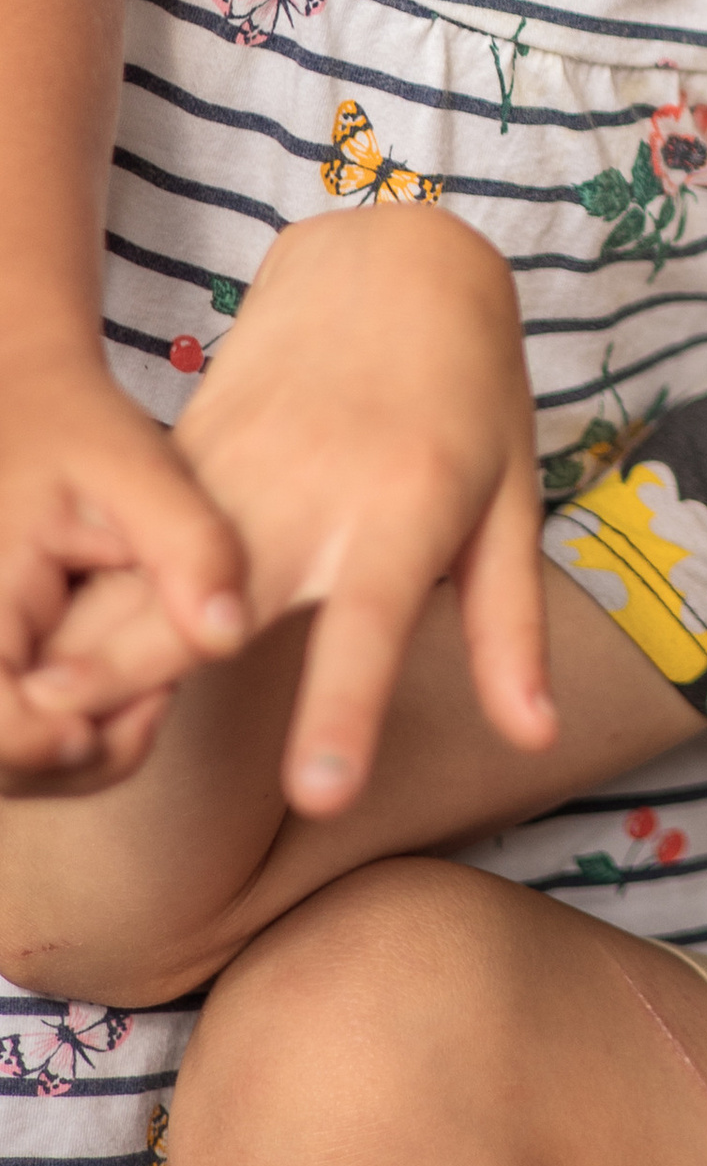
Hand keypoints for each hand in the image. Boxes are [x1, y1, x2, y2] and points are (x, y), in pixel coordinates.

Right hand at [0, 362, 246, 783]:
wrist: (21, 400)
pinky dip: (73, 727)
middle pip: (1, 765)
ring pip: (10, 763)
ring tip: (149, 682)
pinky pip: (18, 735)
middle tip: (160, 694)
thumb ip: (187, 546)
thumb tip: (227, 636)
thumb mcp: (136, 465)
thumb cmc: (74, 426)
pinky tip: (128, 682)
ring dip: (84, 750)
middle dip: (88, 754)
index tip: (140, 706)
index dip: (54, 746)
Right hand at [21, 205, 554, 813]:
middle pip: (217, 599)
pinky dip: (78, 584)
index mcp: (403, 515)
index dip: (346, 712)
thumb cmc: (471, 393)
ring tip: (26, 705)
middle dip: (141, 669)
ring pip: (147, 564)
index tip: (320, 797)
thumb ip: (510, 630)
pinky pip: (130, 527)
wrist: (400, 263)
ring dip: (83, 634)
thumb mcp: (512, 503)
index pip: (373, 631)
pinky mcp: (192, 446)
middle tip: (69, 739)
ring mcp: (240, 467)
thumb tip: (537, 740)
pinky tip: (31, 640)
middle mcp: (311, 497)